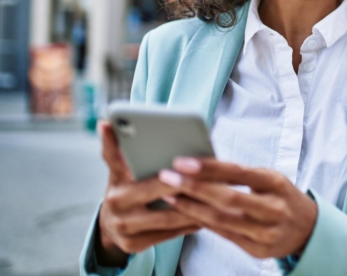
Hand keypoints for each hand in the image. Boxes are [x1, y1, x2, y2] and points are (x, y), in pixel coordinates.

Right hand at [95, 121, 201, 266]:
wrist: (111, 227)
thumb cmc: (127, 188)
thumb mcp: (122, 168)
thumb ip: (121, 149)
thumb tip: (106, 122)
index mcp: (115, 178)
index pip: (117, 157)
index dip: (122, 143)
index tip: (140, 134)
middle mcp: (116, 202)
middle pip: (158, 188)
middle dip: (186, 181)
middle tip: (213, 173)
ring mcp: (124, 226)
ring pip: (168, 215)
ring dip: (196, 206)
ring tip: (219, 196)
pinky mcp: (134, 245)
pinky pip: (170, 234)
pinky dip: (190, 224)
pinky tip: (208, 216)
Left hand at [158, 158, 317, 258]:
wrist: (308, 229)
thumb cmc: (281, 196)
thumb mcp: (270, 179)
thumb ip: (241, 175)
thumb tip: (202, 165)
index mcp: (276, 183)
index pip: (239, 173)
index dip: (209, 167)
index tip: (183, 162)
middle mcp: (273, 208)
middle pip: (227, 199)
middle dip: (193, 187)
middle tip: (167, 177)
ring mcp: (266, 232)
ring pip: (222, 220)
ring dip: (191, 208)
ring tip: (169, 196)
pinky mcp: (258, 250)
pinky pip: (224, 235)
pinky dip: (203, 223)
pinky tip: (186, 213)